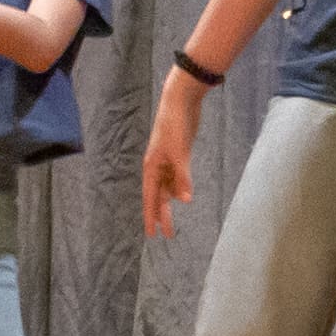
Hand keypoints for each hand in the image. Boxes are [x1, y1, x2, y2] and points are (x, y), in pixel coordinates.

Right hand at [141, 81, 200, 239]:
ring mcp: (168, 160)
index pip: (151, 198)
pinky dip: (179, 187)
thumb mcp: (179, 153)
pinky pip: (177, 177)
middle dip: (163, 215)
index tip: (151, 235)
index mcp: (152, 167)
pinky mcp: (179, 154)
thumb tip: (185, 201)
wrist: (181, 101)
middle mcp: (157, 166)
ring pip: (168, 187)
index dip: (151, 217)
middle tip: (169, 235)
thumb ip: (183, 177)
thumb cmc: (175, 125)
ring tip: (173, 220)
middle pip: (159, 196)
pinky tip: (182, 195)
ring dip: (170, 203)